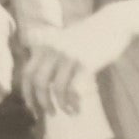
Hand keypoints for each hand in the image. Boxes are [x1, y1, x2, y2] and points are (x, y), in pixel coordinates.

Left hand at [22, 8, 138, 119]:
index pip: (26, 72)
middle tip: (50, 114)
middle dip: (41, 102)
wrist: (112, 23)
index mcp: (45, 46)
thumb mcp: (64, 41)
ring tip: (68, 113)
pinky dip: (73, 103)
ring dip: (60, 105)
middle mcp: (52, 51)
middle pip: (38, 82)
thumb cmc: (90, 36)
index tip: (31, 107)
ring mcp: (68, 57)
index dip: (26, 93)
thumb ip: (52, 54)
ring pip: (56, 88)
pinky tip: (77, 109)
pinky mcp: (85, 63)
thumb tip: (44, 81)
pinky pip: (73, 89)